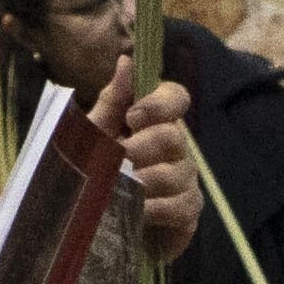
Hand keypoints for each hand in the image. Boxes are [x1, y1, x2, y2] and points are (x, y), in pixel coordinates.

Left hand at [117, 74, 200, 267]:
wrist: (98, 222)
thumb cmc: (98, 171)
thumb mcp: (96, 134)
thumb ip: (112, 101)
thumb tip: (126, 61)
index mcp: (155, 121)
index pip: (176, 97)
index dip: (159, 103)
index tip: (132, 116)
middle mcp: (177, 146)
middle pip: (174, 136)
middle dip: (142, 147)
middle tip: (119, 159)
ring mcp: (186, 178)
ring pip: (177, 173)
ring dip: (144, 181)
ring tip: (120, 189)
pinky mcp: (188, 211)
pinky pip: (181, 206)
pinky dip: (156, 209)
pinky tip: (137, 212)